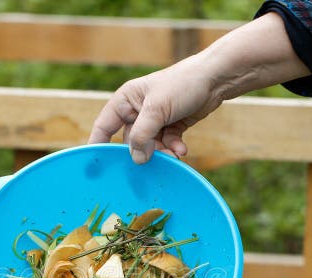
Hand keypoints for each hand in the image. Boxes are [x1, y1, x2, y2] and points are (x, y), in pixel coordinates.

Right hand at [88, 54, 224, 163]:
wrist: (215, 78)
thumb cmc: (182, 84)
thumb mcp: (156, 110)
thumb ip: (142, 136)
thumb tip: (136, 159)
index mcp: (125, 100)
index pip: (104, 126)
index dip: (98, 144)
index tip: (95, 165)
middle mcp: (137, 110)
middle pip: (130, 140)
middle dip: (142, 151)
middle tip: (152, 160)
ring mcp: (155, 119)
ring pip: (150, 145)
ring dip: (161, 152)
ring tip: (174, 154)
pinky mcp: (171, 125)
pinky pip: (166, 143)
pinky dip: (173, 147)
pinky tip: (182, 149)